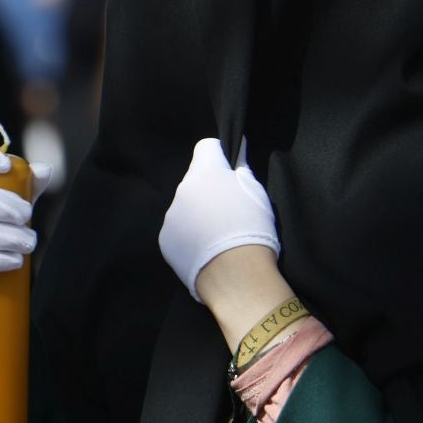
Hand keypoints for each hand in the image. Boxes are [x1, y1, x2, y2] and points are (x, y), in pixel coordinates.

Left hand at [159, 138, 279, 302]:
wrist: (236, 275)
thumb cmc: (252, 229)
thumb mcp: (256, 192)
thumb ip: (241, 167)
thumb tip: (236, 147)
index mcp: (205, 172)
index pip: (206, 147)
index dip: (220, 157)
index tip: (230, 174)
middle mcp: (183, 189)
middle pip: (196, 180)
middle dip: (209, 189)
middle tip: (229, 212)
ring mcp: (171, 215)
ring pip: (186, 206)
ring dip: (198, 214)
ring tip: (219, 236)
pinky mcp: (165, 239)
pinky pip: (178, 230)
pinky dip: (190, 236)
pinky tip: (206, 250)